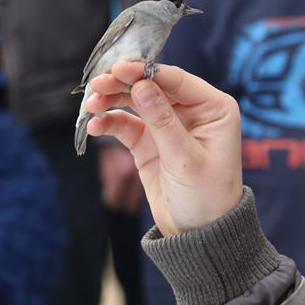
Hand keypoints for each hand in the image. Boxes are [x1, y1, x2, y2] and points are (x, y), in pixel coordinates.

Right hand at [85, 60, 242, 236]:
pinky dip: (110, 122)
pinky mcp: (148, 142)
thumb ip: (162, 121)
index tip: (119, 68)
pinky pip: (126, 124)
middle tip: (97, 84)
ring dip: (112, 100)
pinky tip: (95, 125)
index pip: (176, 79)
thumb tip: (141, 85)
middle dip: (123, 84)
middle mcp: (191, 111)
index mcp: (213, 108)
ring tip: (91, 105)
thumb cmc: (207, 197)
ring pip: (135, 102)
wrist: (199, 235)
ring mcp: (167, 125)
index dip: (146, 71)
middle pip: (152, 86)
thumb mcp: (185, 159)